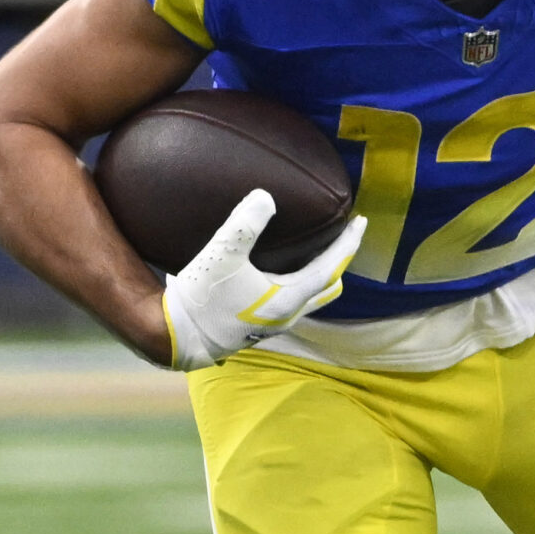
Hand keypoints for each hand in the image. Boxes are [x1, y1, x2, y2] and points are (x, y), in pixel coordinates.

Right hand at [162, 189, 364, 370]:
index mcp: (288, 298)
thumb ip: (244, 225)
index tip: (360, 222)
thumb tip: (266, 196)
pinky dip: (302, 284)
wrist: (174, 337)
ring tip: (319, 251)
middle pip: (329, 286)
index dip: (348, 243)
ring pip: (312, 298)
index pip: (331, 267)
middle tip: (344, 236)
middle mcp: (288, 315)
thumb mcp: (220, 256)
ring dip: (321, 274)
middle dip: (340, 260)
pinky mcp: (258, 327)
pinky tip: (285, 271)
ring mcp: (274, 324)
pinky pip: (294, 302)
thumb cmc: (199, 299)